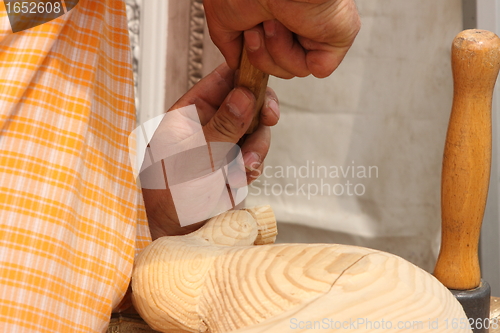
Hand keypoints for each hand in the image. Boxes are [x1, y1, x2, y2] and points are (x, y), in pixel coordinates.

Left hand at [141, 63, 278, 238]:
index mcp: (185, 117)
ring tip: (245, 168)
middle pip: (242, 102)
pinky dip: (253, 164)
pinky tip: (242, 179)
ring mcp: (220, 145)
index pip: (217, 83)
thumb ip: (224, 125)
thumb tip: (244, 93)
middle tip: (271, 118)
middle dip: (256, 115)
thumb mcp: (200, 159)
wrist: (184, 239)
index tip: (262, 83)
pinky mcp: (233, 164)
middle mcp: (204, 127)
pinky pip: (254, 152)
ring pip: (253, 129)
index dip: (241, 78)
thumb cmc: (178, 199)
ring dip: (256, 146)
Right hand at [204, 0, 359, 78]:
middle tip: (256, 27)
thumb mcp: (223, 17)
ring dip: (276, 50)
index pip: (268, 53)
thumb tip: (236, 62)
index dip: (254, 53)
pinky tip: (290, 30)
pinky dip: (296, 56)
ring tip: (273, 21)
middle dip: (261, 53)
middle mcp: (298, 20)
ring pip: (294, 70)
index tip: (244, 34)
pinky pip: (315, 68)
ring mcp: (319, 29)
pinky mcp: (338, 35)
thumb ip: (229, 43)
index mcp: (278, 14)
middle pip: (279, 66)